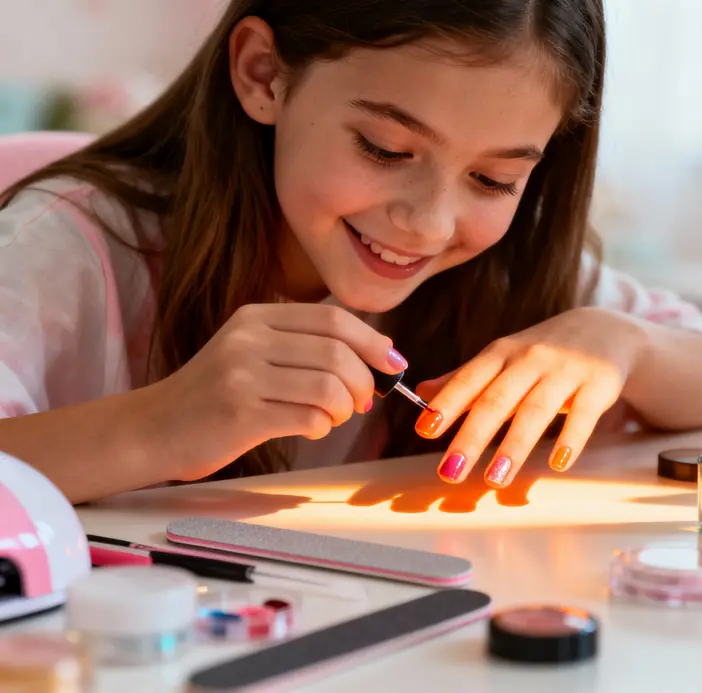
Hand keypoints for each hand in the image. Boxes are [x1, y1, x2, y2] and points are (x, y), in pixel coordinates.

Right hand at [147, 303, 404, 480]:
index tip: (393, 364)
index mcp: (257, 317)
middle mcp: (249, 339)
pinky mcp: (241, 414)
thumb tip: (379, 351)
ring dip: (344, 408)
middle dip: (364, 382)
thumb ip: (304, 345)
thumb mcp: (252, 351)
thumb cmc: (215, 394)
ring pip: (329, 386)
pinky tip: (310, 428)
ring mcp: (242, 375)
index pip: (334, 319)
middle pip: (338, 353)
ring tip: (333, 417)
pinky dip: (321, 427)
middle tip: (363, 402)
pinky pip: (308, 417)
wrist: (152, 429)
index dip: (373, 342)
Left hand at [414, 307, 647, 486]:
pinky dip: (571, 439)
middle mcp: (530, 359)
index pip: (469, 379)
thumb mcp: (503, 358)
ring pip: (536, 411)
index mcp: (501, 354)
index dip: (447, 404)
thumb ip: (465, 379)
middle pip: (497, 400)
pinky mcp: (599, 384)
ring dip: (514, 446)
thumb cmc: (542, 352)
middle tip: (450, 473)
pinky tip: (557, 464)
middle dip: (472, 437)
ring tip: (494, 479)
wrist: (606, 330)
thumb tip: (420, 394)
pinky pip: (584, 415)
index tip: (424, 430)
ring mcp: (565, 371)